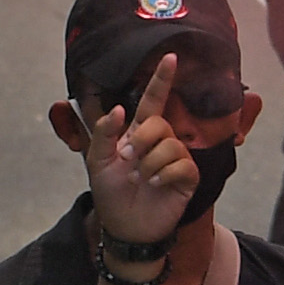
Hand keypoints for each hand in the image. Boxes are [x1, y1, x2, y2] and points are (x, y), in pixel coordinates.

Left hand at [84, 53, 197, 248]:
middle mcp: (160, 142)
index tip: (170, 56)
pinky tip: (155, 186)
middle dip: (141, 140)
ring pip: (169, 145)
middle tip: (129, 159)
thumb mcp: (96, 161)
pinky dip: (163, 176)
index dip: (161, 79)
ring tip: (142, 179)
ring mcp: (175, 159)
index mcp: (138, 133)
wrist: (125, 228)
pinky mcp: (187, 177)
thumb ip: (103, 133)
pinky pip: (181, 165)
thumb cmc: (111, 194)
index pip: (153, 100)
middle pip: (158, 123)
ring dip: (150, 164)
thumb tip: (120, 109)